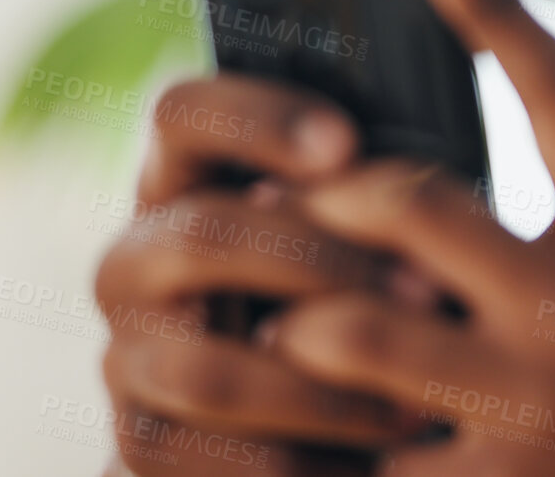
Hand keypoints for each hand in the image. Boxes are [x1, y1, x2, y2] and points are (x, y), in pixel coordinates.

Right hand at [95, 56, 408, 471]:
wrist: (311, 422)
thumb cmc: (358, 294)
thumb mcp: (359, 230)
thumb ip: (367, 192)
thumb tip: (429, 177)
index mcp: (183, 181)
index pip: (183, 113)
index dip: (258, 119)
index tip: (348, 143)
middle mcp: (136, 260)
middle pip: (201, 235)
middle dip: (320, 262)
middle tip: (427, 291)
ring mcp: (126, 356)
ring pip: (207, 367)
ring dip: (321, 387)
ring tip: (417, 402)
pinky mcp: (140, 442)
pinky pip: (209, 458)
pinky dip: (298, 461)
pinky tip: (372, 459)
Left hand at [261, 0, 554, 475]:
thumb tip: (482, 169)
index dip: (491, 0)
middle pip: (413, 203)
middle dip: (328, 192)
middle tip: (283, 190)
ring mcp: (529, 408)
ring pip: (352, 330)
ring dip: (298, 318)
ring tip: (281, 316)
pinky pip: (363, 459)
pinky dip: (323, 444)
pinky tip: (301, 436)